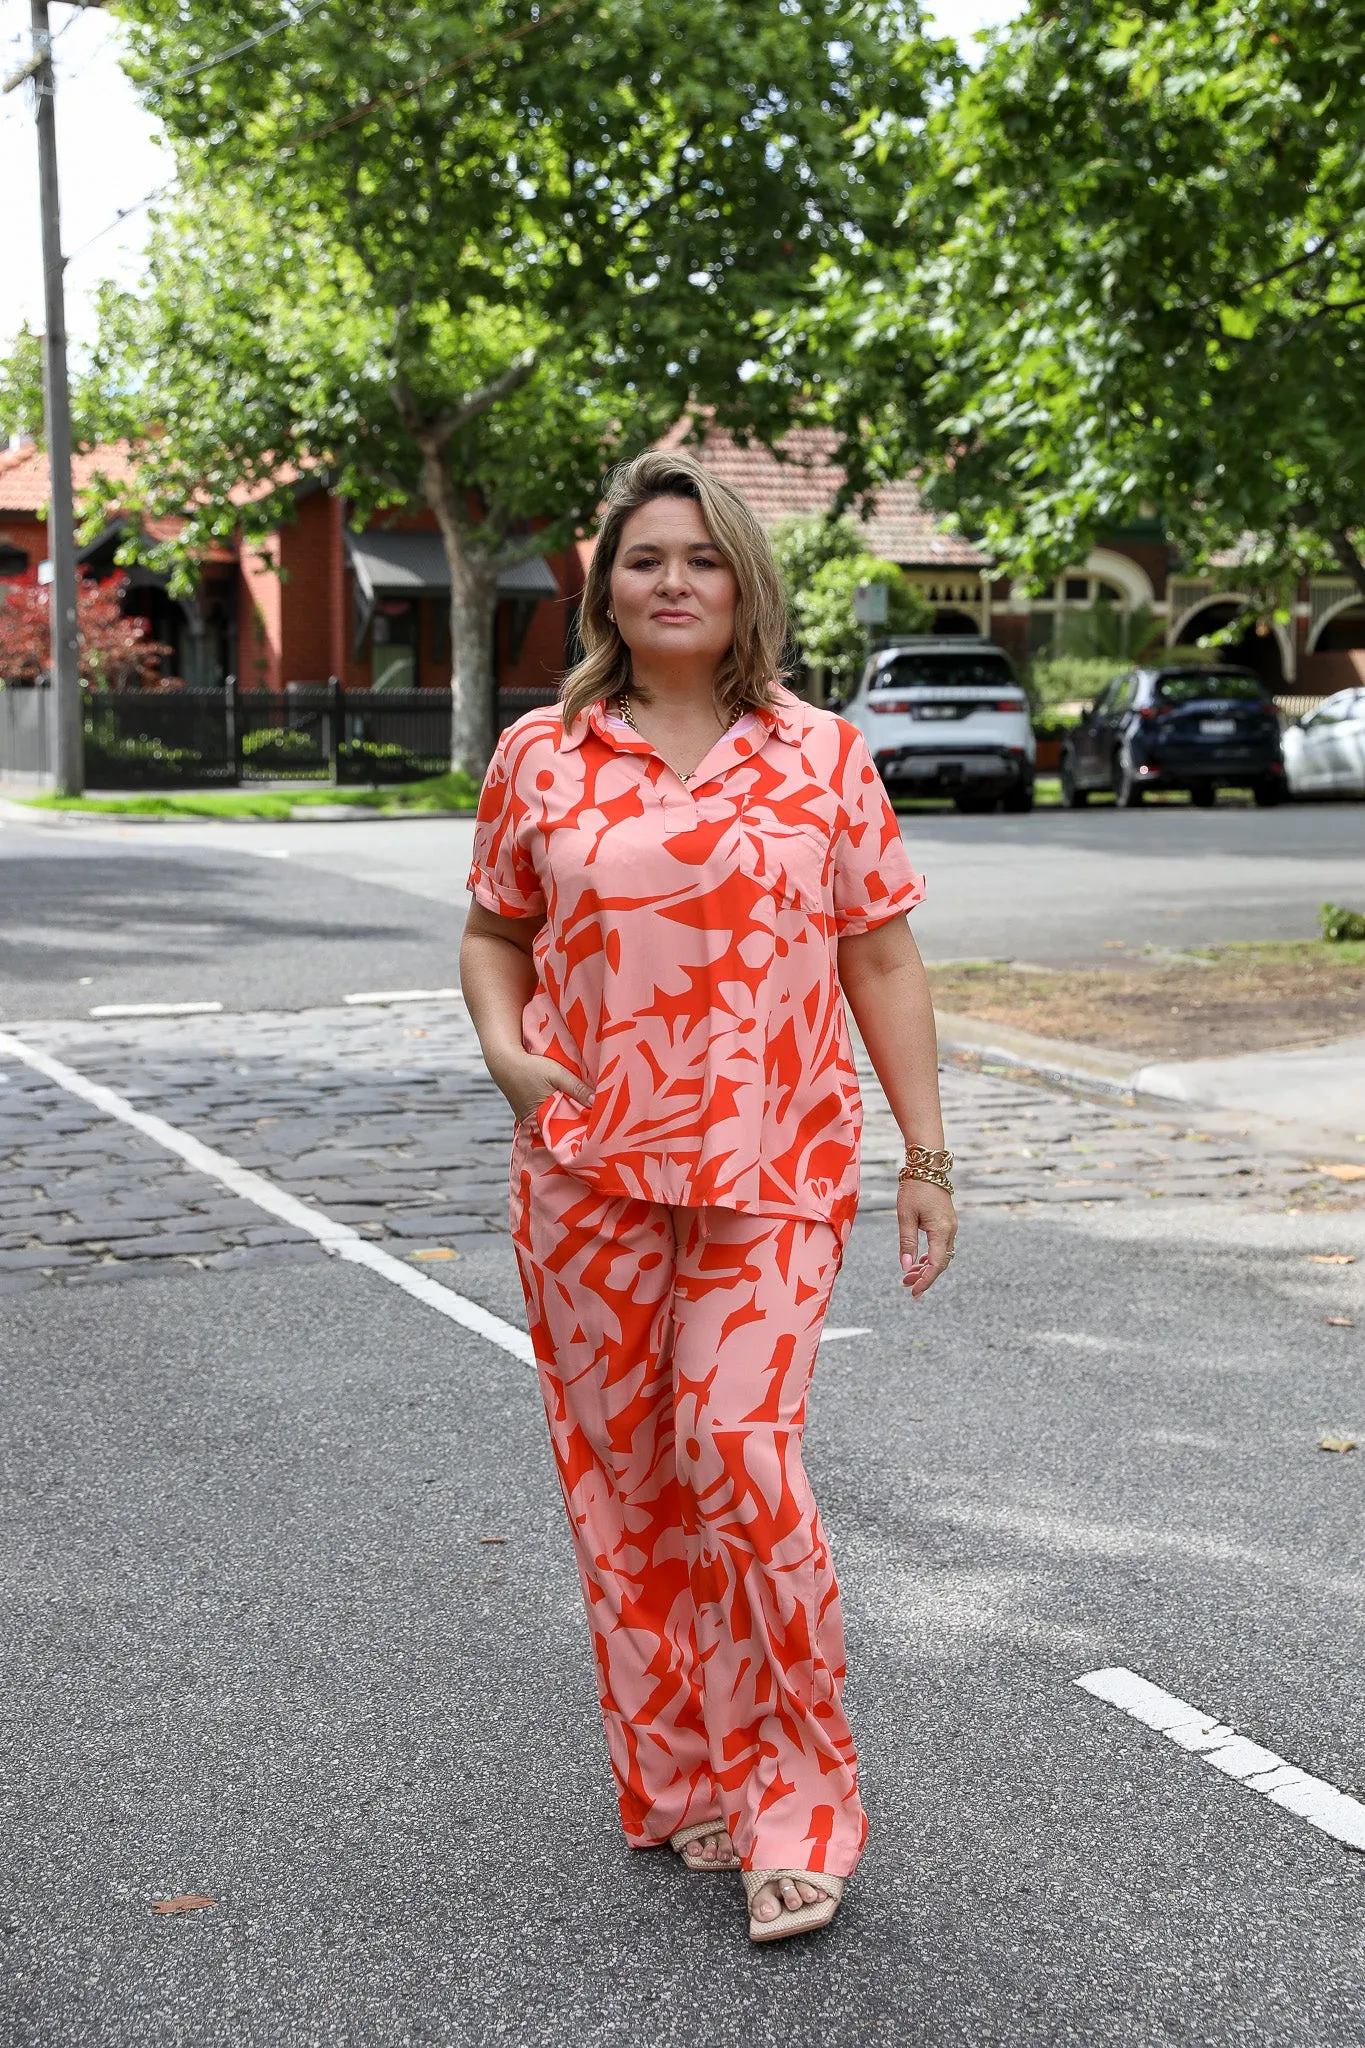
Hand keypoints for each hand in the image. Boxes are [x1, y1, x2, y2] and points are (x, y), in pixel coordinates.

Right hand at [493, 1051, 592, 1124]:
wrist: (504, 1062)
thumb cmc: (531, 1067)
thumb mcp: (558, 1074)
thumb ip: (577, 1089)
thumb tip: (596, 1102)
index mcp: (543, 1117)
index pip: (565, 1132)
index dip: (578, 1131)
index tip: (593, 1131)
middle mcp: (534, 1122)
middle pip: (558, 1129)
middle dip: (572, 1127)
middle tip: (590, 1126)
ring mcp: (528, 1119)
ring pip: (550, 1123)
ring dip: (562, 1119)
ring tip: (580, 1117)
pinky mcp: (525, 1113)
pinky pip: (542, 1117)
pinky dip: (552, 1114)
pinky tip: (563, 1108)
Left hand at [898, 1178, 955, 1296]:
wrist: (927, 1167)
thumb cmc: (914, 1189)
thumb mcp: (905, 1216)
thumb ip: (907, 1242)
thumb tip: (906, 1266)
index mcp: (941, 1230)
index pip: (936, 1264)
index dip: (925, 1280)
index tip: (914, 1292)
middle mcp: (950, 1230)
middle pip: (940, 1263)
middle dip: (924, 1276)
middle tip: (906, 1285)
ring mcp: (951, 1226)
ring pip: (942, 1255)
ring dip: (926, 1267)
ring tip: (908, 1276)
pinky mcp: (947, 1222)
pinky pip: (942, 1246)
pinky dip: (930, 1256)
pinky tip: (918, 1261)